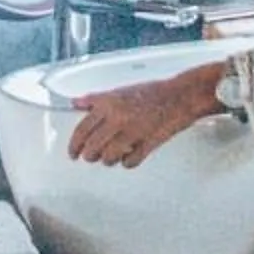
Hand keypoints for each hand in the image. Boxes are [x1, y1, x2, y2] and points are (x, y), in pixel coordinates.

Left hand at [66, 61, 228, 168]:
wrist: (181, 95)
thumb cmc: (153, 92)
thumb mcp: (119, 90)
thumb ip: (95, 100)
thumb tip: (76, 104)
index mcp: (109, 104)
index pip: (82, 130)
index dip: (73, 145)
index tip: (73, 153)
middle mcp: (118, 118)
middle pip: (92, 148)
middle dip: (89, 156)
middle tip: (91, 157)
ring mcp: (133, 132)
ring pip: (109, 158)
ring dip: (108, 160)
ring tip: (113, 156)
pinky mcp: (148, 144)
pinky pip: (129, 162)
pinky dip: (127, 162)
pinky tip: (129, 157)